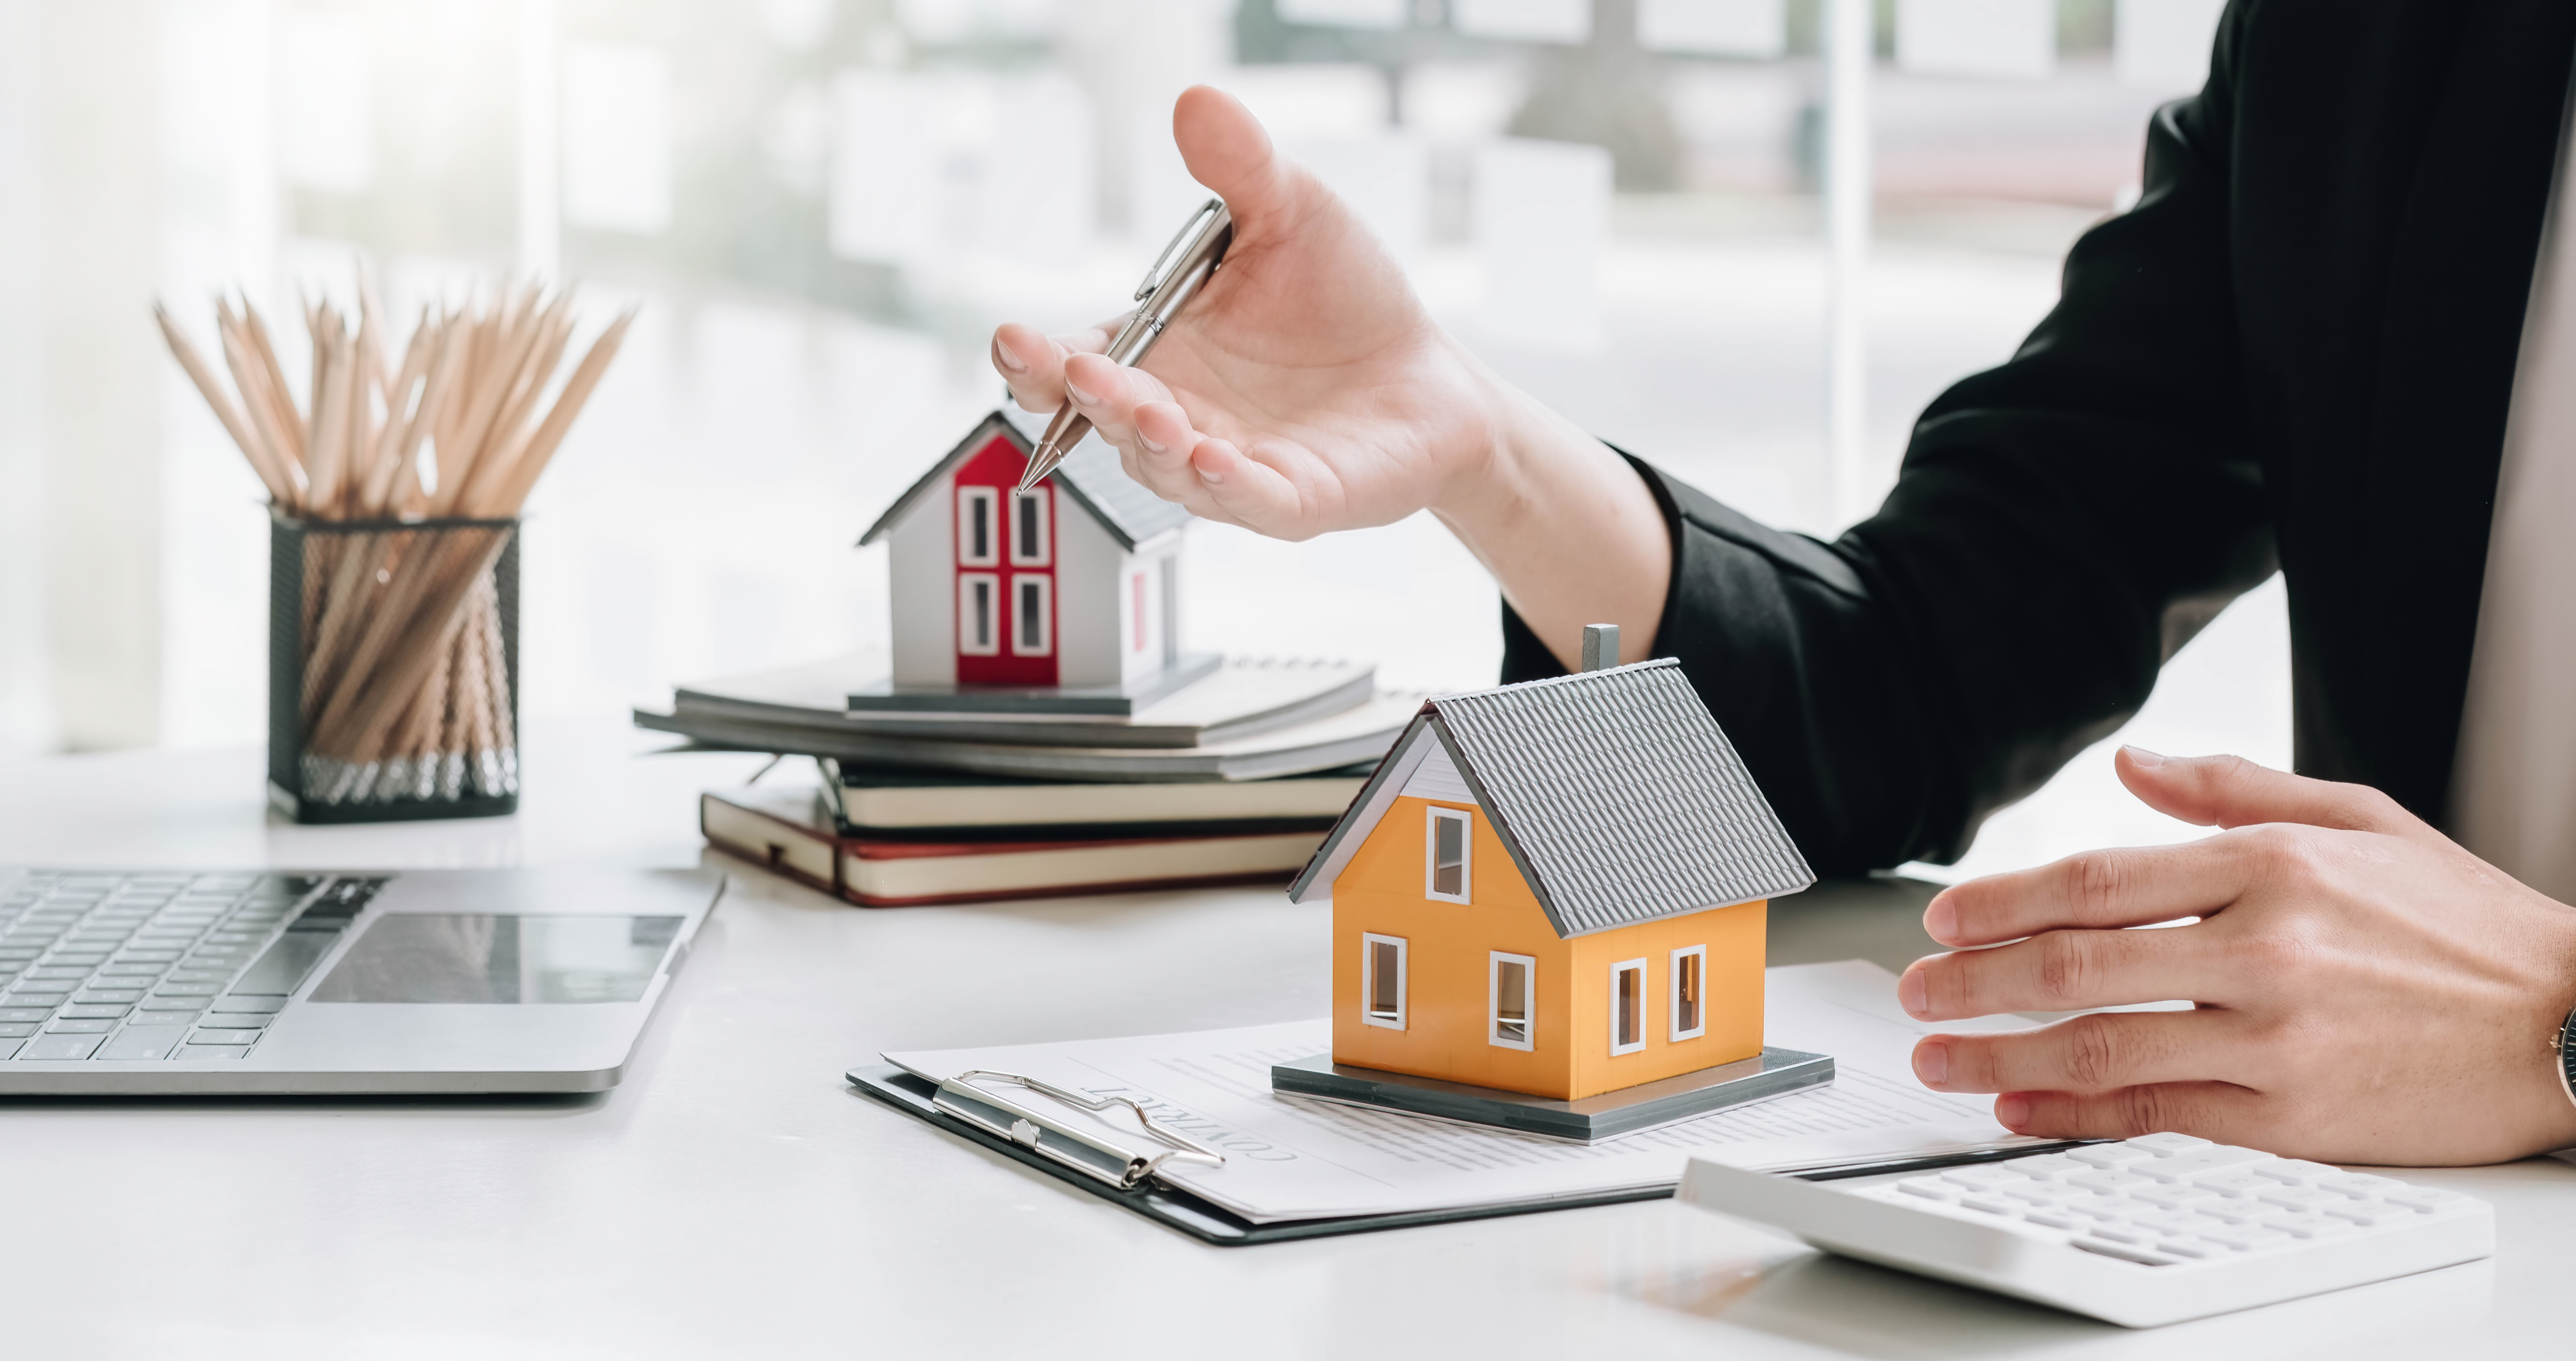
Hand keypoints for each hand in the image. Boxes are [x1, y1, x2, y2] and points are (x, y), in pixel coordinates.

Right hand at [988, 86, 1668, 667]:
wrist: (1429, 370)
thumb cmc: (1345, 297)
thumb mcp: (1292, 213)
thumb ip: (1241, 167)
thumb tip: (1196, 100)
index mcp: (1159, 352)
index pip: (1073, 364)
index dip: (1035, 359)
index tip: (1013, 338)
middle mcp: (1178, 415)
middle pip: (1105, 418)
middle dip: (1085, 396)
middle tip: (1075, 368)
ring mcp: (1229, 464)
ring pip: (1165, 466)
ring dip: (1149, 441)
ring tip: (1147, 411)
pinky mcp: (1291, 500)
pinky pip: (1247, 501)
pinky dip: (1225, 484)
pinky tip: (1212, 458)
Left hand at [1899, 747, 2575, 1164]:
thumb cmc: (2465, 925)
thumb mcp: (2360, 818)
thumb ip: (2232, 789)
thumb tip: (2132, 763)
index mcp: (2271, 867)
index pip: (2096, 880)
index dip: (2003, 901)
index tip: (1942, 919)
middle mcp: (2265, 949)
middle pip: (2077, 963)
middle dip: (1975, 979)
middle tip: (1914, 992)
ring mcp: (2279, 1040)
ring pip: (2100, 1046)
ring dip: (1998, 1052)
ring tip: (1938, 1055)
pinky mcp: (2297, 1118)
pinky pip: (2158, 1116)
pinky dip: (2074, 1114)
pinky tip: (2020, 1105)